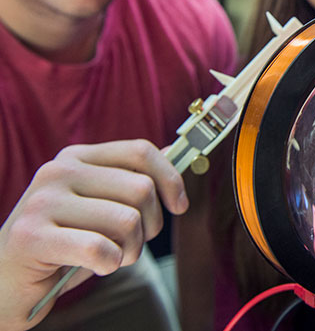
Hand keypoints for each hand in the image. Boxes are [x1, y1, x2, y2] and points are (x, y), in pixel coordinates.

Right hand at [0, 139, 188, 329]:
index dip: (170, 178)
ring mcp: (42, 201)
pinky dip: (108, 263)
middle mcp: (59, 171)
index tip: (179, 206)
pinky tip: (96, 266)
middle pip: (141, 189)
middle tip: (130, 244)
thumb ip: (128, 180)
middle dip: (149, 226)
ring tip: (111, 257)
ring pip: (126, 220)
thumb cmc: (62, 243)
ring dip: (130, 250)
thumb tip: (171, 156)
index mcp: (77, 157)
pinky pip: (98, 248)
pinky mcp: (31, 237)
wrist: (5, 281)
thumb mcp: (98, 204)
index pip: (140, 151)